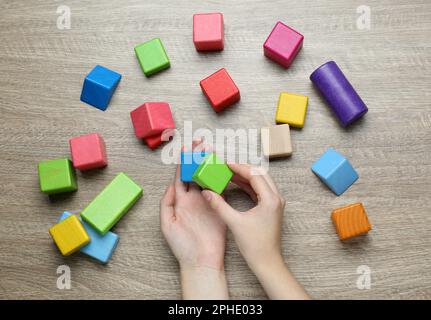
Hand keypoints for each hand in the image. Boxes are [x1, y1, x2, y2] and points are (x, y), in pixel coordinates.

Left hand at [160, 141, 227, 298]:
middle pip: (195, 173)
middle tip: (201, 142)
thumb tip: (171, 185)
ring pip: (207, 178)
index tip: (186, 147)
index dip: (183, 162)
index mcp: (180, 202)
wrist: (201, 261)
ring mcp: (207, 202)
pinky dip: (221, 178)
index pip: (181, 177)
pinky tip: (221, 167)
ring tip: (211, 151)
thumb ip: (167, 204)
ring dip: (209, 164)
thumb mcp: (168, 225)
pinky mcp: (219, 207)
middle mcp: (193, 199)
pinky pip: (220, 189)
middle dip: (197, 158)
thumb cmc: (182, 247)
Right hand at [201, 163, 308, 299]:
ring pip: (261, 181)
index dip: (239, 167)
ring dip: (246, 176)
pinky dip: (248, 185)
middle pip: (260, 174)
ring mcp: (275, 203)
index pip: (255, 175)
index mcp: (270, 199)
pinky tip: (236, 184)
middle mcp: (276, 198)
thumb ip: (219, 205)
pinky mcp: (271, 208)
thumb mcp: (234, 223)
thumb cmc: (255, 245)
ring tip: (229, 173)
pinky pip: (260, 190)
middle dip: (243, 169)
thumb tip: (207, 192)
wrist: (267, 262)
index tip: (226, 163)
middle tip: (227, 166)